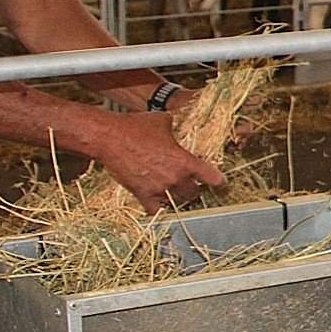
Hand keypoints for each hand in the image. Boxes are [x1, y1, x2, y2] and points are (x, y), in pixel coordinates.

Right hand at [97, 111, 225, 212]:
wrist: (109, 137)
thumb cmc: (136, 126)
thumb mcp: (162, 121)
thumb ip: (174, 129)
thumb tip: (175, 125)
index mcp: (185, 160)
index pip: (211, 177)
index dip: (218, 182)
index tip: (221, 184)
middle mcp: (175, 177)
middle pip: (194, 194)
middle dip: (194, 190)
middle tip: (190, 186)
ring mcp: (159, 188)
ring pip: (176, 203)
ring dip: (177, 199)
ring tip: (174, 194)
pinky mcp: (142, 194)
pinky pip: (154, 210)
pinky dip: (157, 208)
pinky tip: (157, 204)